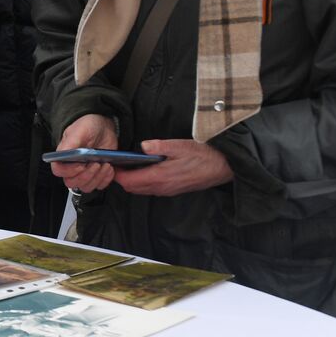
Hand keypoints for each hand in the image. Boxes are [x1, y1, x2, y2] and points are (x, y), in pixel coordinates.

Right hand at [49, 114, 118, 193]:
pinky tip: (109, 167)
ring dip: (97, 178)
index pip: (59, 171)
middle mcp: (72, 168)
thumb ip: (70, 142)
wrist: (103, 128)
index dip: (69, 171)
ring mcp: (84, 173)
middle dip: (86, 175)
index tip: (81, 165)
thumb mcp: (80, 130)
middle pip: (72, 182)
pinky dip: (106, 179)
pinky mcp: (96, 176)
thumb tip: (64, 153)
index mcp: (63, 157)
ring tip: (105, 164)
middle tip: (96, 163)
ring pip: (86, 187)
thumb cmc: (88, 127)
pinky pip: (99, 186)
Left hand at [113, 139, 232, 195]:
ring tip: (129, 166)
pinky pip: (151, 190)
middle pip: (132, 188)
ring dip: (132, 181)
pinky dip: (143, 183)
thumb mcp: (180, 145)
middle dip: (122, 178)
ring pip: (141, 190)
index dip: (117, 174)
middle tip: (118, 164)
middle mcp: (161, 187)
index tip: (113, 164)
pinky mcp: (172, 191)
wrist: (222, 168)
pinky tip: (146, 170)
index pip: (129, 181)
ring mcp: (167, 191)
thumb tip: (143, 146)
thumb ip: (159, 146)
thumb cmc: (202, 155)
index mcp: (159, 176)